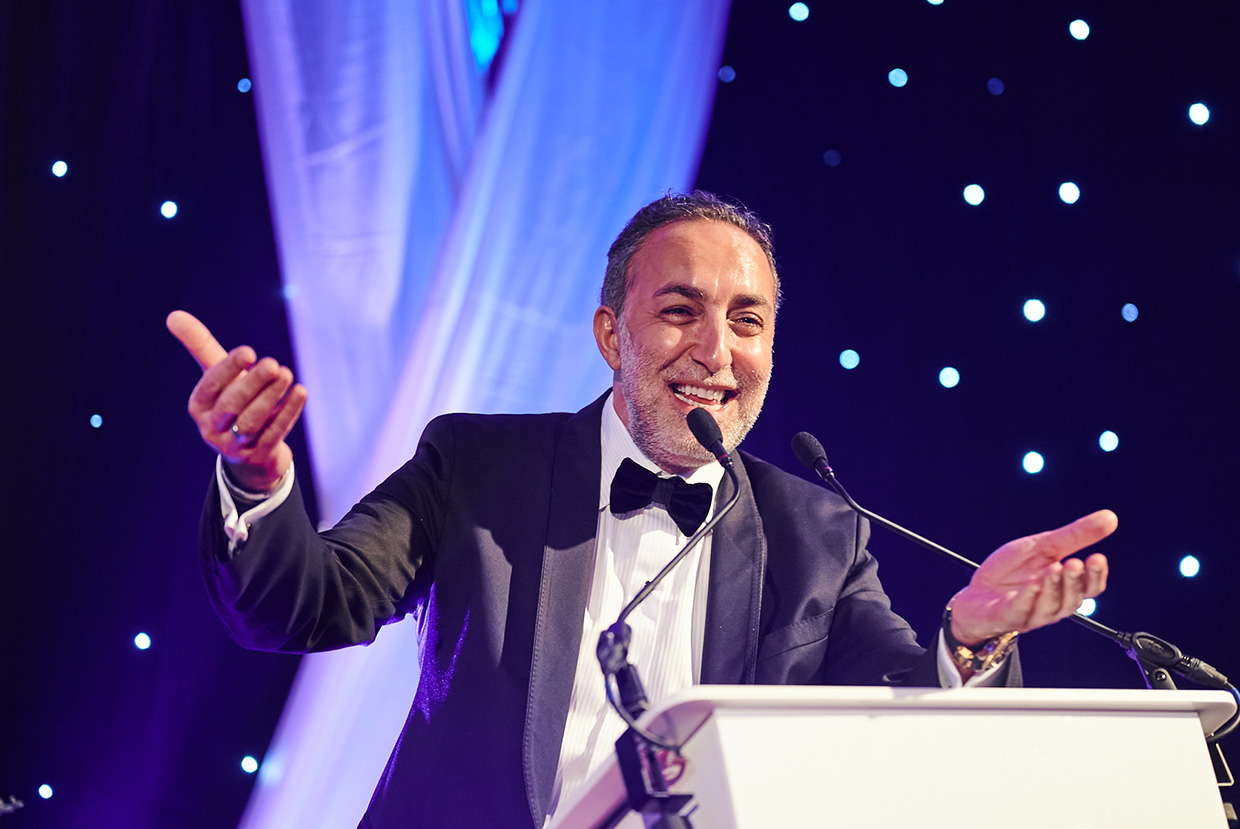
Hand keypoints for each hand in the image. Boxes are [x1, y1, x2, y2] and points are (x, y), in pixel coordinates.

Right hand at [167, 310, 306, 491]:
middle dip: (253, 383)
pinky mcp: (259, 455)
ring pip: (252, 421)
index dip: (228, 368)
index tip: (249, 351)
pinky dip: (288, 412)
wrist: (249, 452)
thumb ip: (199, 346)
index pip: (211, 385)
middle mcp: (213, 427)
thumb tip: (172, 314)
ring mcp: (236, 445)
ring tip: (287, 374)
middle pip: (232, 404)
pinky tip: (300, 391)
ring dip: (271, 397)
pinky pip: (275, 433)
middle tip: (273, 364)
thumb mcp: (216, 376)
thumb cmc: (230, 401)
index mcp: (199, 405)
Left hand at [949, 510, 1115, 644]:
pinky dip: (1028, 598)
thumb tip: (1110, 517)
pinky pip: (1020, 611)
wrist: (977, 593)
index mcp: (1064, 588)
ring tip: (1055, 567)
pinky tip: (1032, 584)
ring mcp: (1031, 614)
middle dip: (1075, 580)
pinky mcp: (1008, 617)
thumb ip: (1075, 536)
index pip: (1090, 587)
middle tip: (1075, 562)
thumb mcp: (1043, 547)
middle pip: (1072, 598)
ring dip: (1054, 587)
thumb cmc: (1013, 572)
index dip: (1096, 575)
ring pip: (1050, 606)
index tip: (1098, 557)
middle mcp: (1053, 605)